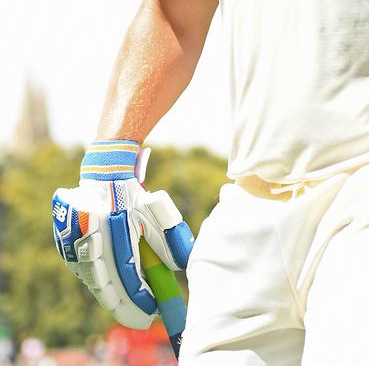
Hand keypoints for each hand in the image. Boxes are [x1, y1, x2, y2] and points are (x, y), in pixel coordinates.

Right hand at [52, 141, 193, 328]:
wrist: (104, 173)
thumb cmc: (134, 194)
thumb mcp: (156, 212)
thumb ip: (168, 238)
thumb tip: (180, 266)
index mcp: (113, 231)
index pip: (127, 277)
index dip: (140, 298)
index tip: (153, 310)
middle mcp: (89, 240)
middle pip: (107, 287)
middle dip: (125, 307)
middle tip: (142, 318)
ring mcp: (73, 244)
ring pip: (93, 281)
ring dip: (111, 296)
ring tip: (129, 308)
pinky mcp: (65, 245)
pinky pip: (84, 271)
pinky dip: (99, 283)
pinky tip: (111, 290)